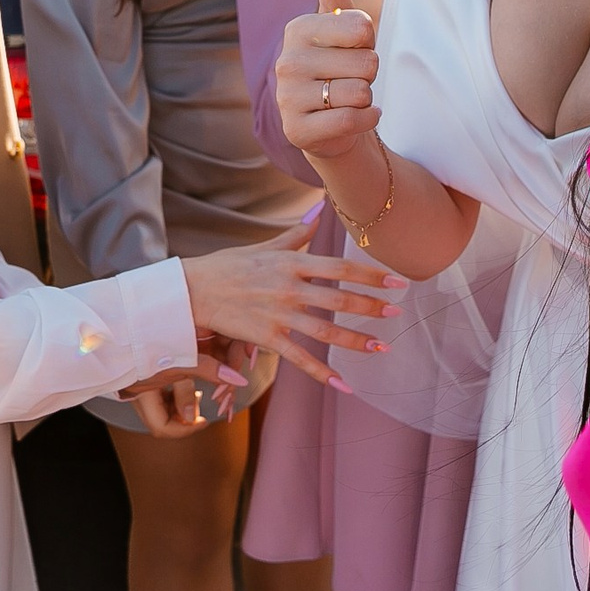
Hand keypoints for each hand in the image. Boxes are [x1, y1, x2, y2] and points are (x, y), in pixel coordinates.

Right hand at [180, 219, 404, 389]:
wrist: (191, 290)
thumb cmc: (228, 265)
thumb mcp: (265, 246)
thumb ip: (298, 233)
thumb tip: (321, 206)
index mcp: (291, 263)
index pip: (340, 268)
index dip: (372, 275)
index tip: (397, 281)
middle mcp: (289, 288)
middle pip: (339, 300)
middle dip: (371, 307)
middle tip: (397, 313)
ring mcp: (278, 315)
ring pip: (325, 331)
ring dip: (356, 340)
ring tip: (382, 346)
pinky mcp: (266, 338)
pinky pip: (299, 358)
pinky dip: (322, 372)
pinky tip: (344, 384)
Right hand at [276, 0, 383, 164]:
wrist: (329, 123)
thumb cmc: (338, 62)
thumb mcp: (337, 18)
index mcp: (297, 29)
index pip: (363, 27)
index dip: (368, 41)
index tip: (351, 48)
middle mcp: (286, 62)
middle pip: (366, 63)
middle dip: (368, 73)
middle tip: (349, 78)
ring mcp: (287, 99)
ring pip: (361, 92)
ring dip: (366, 98)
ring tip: (345, 98)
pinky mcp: (297, 132)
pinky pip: (354, 120)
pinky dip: (367, 120)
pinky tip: (354, 118)